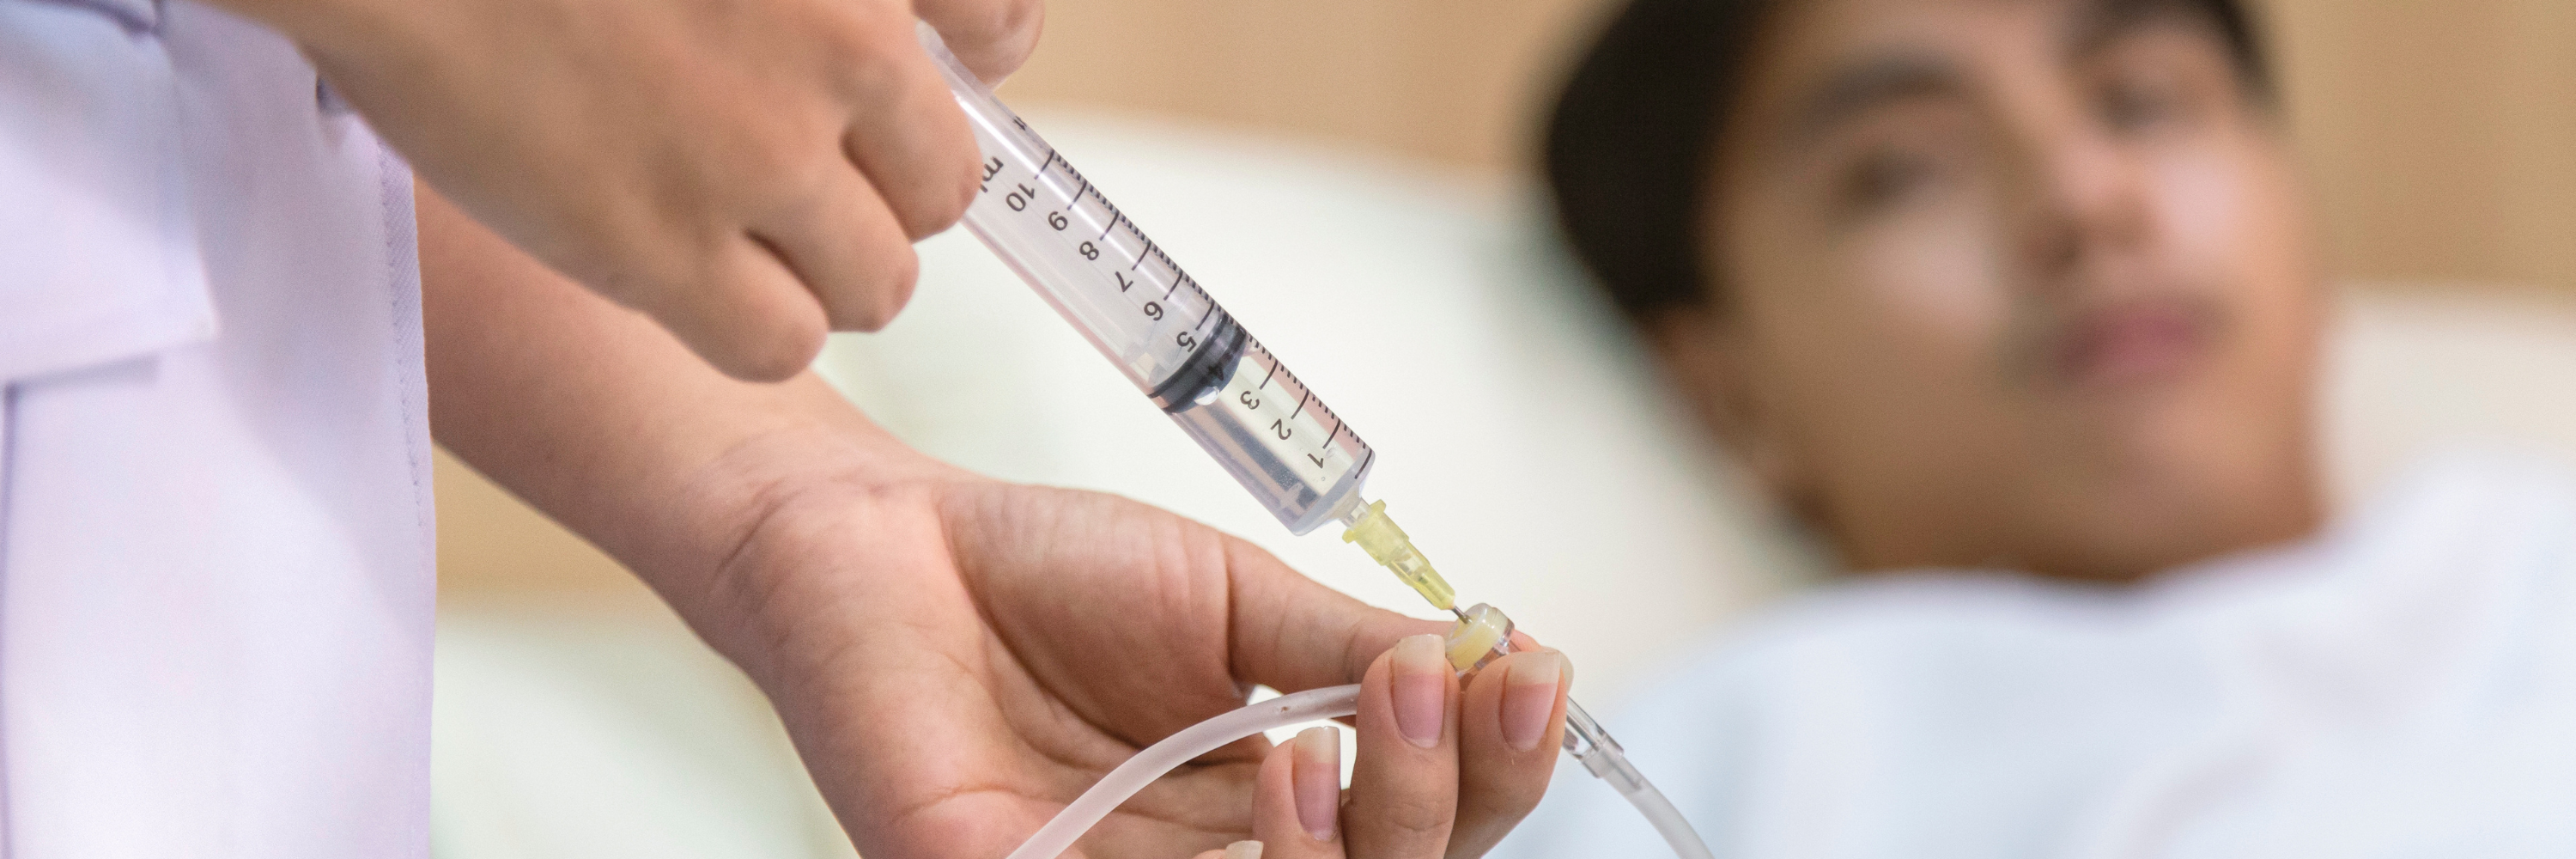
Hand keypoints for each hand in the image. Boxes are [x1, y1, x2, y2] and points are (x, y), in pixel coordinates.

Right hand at [220, 0, 1040, 379]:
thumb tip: (983, 36)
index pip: (1004, 29)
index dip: (962, 69)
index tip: (911, 82)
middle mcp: (835, 46)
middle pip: (946, 183)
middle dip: (886, 191)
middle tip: (802, 173)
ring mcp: (753, 153)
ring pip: (878, 281)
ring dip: (827, 272)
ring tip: (743, 231)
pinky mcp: (658, 243)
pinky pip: (780, 341)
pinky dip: (756, 326)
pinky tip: (696, 280)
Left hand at [695, 462, 1572, 858]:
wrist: (887, 543)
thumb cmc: (1047, 569)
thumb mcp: (1231, 598)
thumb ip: (1346, 648)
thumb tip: (1494, 658)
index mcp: (1282, 795)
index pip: (1426, 822)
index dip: (1494, 768)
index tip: (1531, 669)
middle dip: (1444, 803)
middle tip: (1439, 689)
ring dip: (1359, 838)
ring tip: (1331, 733)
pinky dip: (1265, 858)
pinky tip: (1274, 768)